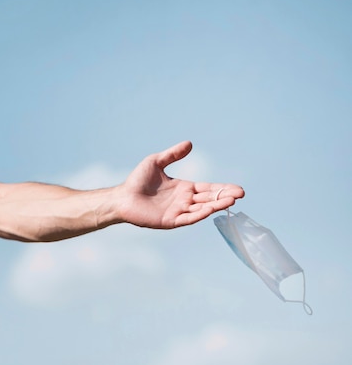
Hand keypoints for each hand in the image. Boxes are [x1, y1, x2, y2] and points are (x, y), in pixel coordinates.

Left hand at [116, 141, 243, 228]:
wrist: (122, 196)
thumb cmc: (137, 180)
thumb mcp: (156, 162)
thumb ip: (173, 154)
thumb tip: (190, 143)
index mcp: (184, 188)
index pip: (208, 188)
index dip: (222, 188)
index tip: (238, 189)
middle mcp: (184, 201)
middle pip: (209, 199)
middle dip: (224, 197)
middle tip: (240, 194)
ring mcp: (178, 212)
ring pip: (202, 209)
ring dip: (216, 205)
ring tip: (231, 201)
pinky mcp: (170, 221)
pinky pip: (188, 218)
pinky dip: (200, 214)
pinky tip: (210, 210)